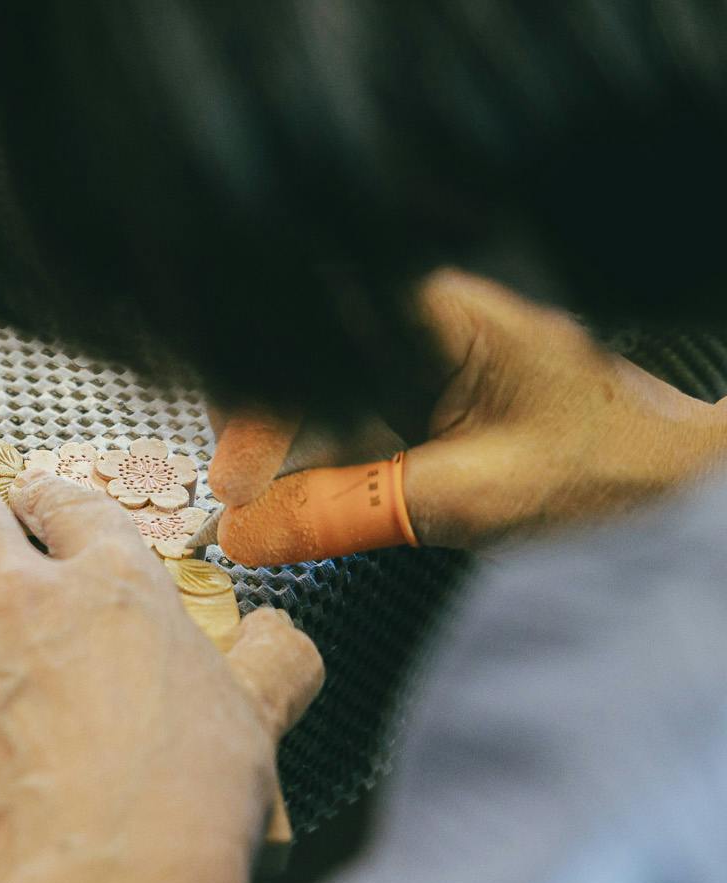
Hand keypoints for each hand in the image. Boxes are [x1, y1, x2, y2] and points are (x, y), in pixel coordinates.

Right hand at [214, 270, 726, 563]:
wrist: (684, 488)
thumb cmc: (612, 470)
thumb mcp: (469, 499)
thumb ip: (349, 511)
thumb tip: (248, 531)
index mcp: (441, 316)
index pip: (310, 341)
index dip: (259, 413)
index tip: (236, 484)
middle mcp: (428, 325)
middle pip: (302, 368)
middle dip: (265, 440)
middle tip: (244, 506)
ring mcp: (428, 364)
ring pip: (322, 404)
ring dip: (297, 463)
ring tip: (277, 517)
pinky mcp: (431, 405)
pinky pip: (354, 431)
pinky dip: (331, 474)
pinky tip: (324, 507)